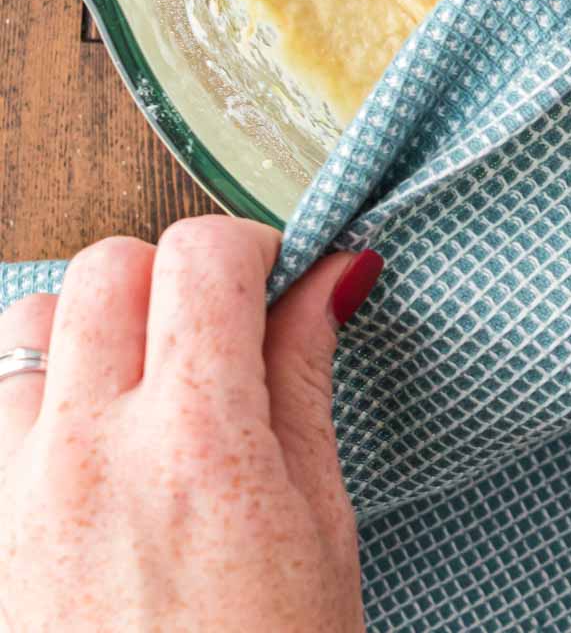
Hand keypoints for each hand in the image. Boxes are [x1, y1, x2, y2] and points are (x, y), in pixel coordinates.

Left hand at [0, 218, 382, 631]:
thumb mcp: (319, 526)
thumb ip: (304, 380)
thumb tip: (333, 273)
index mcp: (198, 443)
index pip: (201, 255)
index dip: (250, 249)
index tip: (271, 285)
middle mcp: (90, 452)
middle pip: (108, 266)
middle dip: (170, 277)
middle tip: (214, 334)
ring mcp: (17, 495)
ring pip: (30, 323)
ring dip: (90, 329)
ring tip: (143, 388)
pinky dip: (37, 399)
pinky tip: (90, 449)